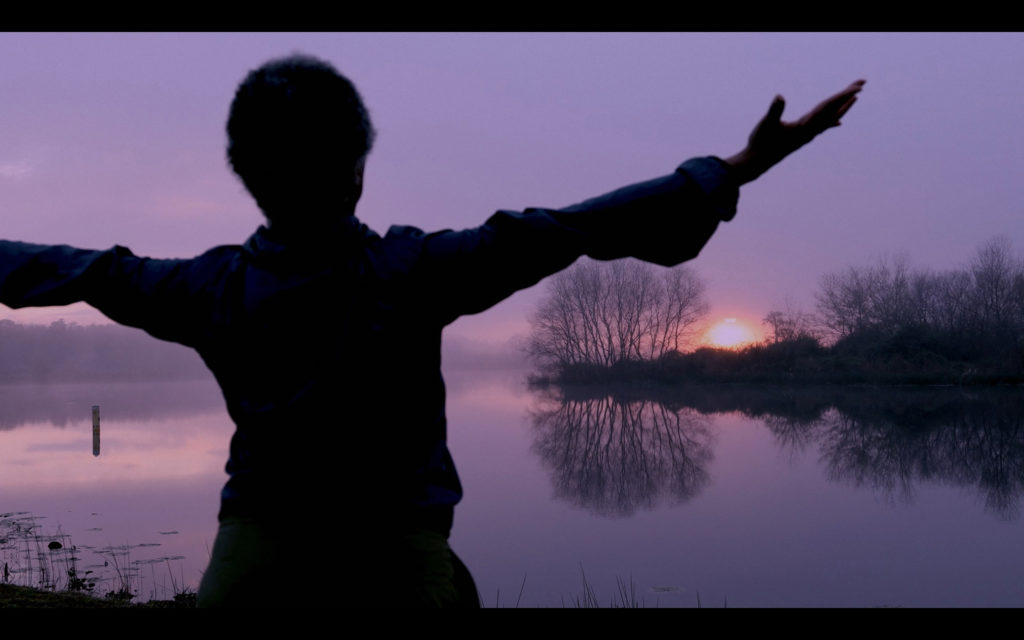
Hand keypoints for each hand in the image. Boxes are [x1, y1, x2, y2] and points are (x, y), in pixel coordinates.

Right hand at [725, 79, 864, 184]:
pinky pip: (822, 126)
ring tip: (855, 97)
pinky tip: (839, 122)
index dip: (843, 96)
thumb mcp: (766, 124)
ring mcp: (807, 134)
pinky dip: (831, 121)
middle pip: (834, 109)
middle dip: (847, 96)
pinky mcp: (802, 137)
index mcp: (805, 126)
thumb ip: (775, 111)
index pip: (828, 107)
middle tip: (862, 82)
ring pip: (830, 118)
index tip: (858, 88)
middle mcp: (811, 130)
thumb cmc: (761, 143)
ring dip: (842, 107)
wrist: (758, 162)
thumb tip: (779, 97)